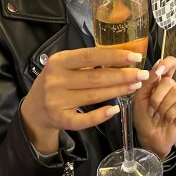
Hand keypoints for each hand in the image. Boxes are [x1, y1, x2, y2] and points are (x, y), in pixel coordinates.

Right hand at [20, 47, 148, 154]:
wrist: (33, 109)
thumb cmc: (55, 82)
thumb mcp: (63, 66)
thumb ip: (85, 62)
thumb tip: (120, 55)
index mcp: (59, 61)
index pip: (90, 56)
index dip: (114, 56)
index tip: (134, 57)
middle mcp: (56, 80)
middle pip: (96, 77)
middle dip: (122, 75)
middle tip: (142, 74)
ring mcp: (57, 101)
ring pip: (94, 96)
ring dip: (117, 91)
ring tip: (134, 86)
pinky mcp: (60, 119)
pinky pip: (84, 119)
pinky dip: (100, 115)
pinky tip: (115, 109)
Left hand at [134, 57, 175, 158]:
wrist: (148, 138)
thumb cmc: (143, 118)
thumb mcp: (139, 98)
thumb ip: (147, 82)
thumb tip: (157, 66)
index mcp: (160, 82)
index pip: (170, 64)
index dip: (167, 64)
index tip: (160, 71)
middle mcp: (172, 88)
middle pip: (169, 81)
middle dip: (156, 97)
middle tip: (151, 110)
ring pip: (175, 92)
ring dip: (162, 107)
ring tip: (158, 116)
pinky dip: (170, 114)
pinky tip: (166, 120)